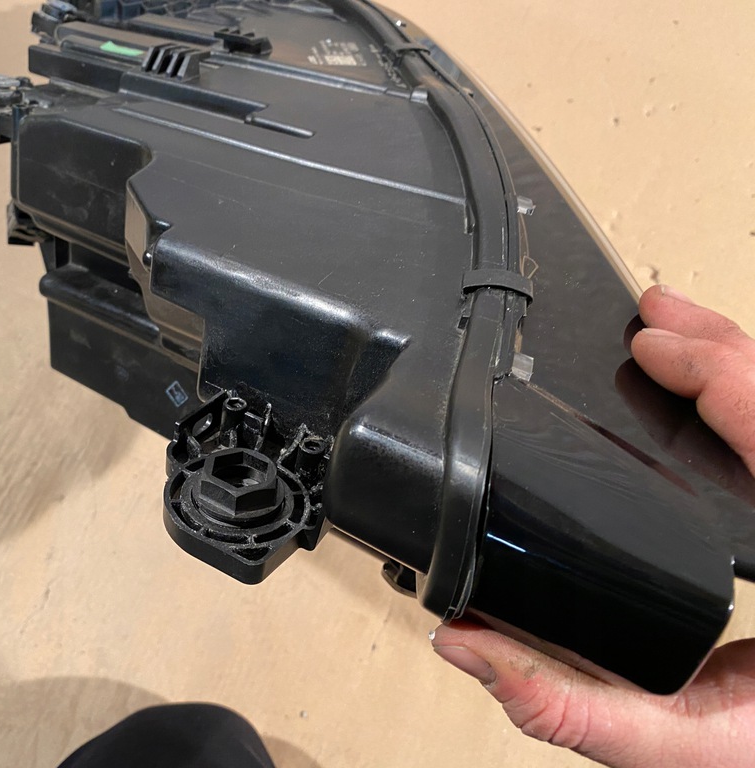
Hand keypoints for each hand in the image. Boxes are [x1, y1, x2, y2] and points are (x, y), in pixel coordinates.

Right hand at [431, 285, 754, 767]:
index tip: (649, 343)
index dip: (719, 370)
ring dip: (738, 370)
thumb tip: (475, 647)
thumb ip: (579, 709)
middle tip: (656, 318)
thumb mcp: (688, 751)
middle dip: (723, 348)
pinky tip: (712, 400)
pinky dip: (748, 409)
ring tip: (681, 338)